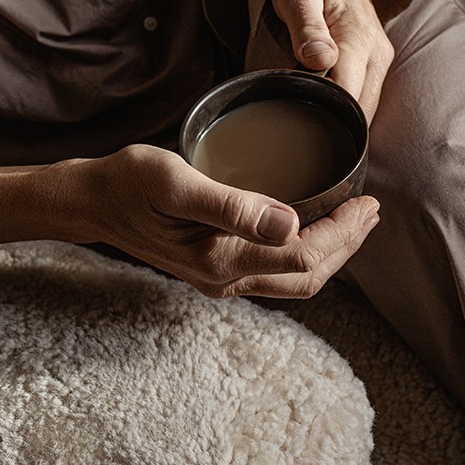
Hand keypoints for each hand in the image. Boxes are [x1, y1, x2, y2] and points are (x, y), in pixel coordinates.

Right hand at [73, 144, 379, 297]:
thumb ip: (233, 207)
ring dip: (330, 253)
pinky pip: (275, 271)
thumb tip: (291, 223)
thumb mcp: (178, 184)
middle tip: (372, 213)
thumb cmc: (131, 184)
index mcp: (222, 259)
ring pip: (293, 279)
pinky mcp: (214, 267)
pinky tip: (310, 229)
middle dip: (347, 247)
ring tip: (354, 223)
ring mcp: (220, 278)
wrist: (93, 201)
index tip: (368, 203)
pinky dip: (305, 253)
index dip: (343, 233)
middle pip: (306, 277)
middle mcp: (225, 278)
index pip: (304, 257)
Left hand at [272, 0, 393, 121]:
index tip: (297, 104)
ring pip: (366, 110)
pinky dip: (347, 108)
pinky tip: (326, 100)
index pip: (347, 94)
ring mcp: (380, 62)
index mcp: (359, 37)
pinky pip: (366, 100)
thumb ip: (307, 27)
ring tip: (312, 103)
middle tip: (301, 110)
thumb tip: (320, 60)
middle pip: (361, 110)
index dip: (322, 106)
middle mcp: (377, 54)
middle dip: (333, 119)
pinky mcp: (377, 66)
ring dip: (341, 115)